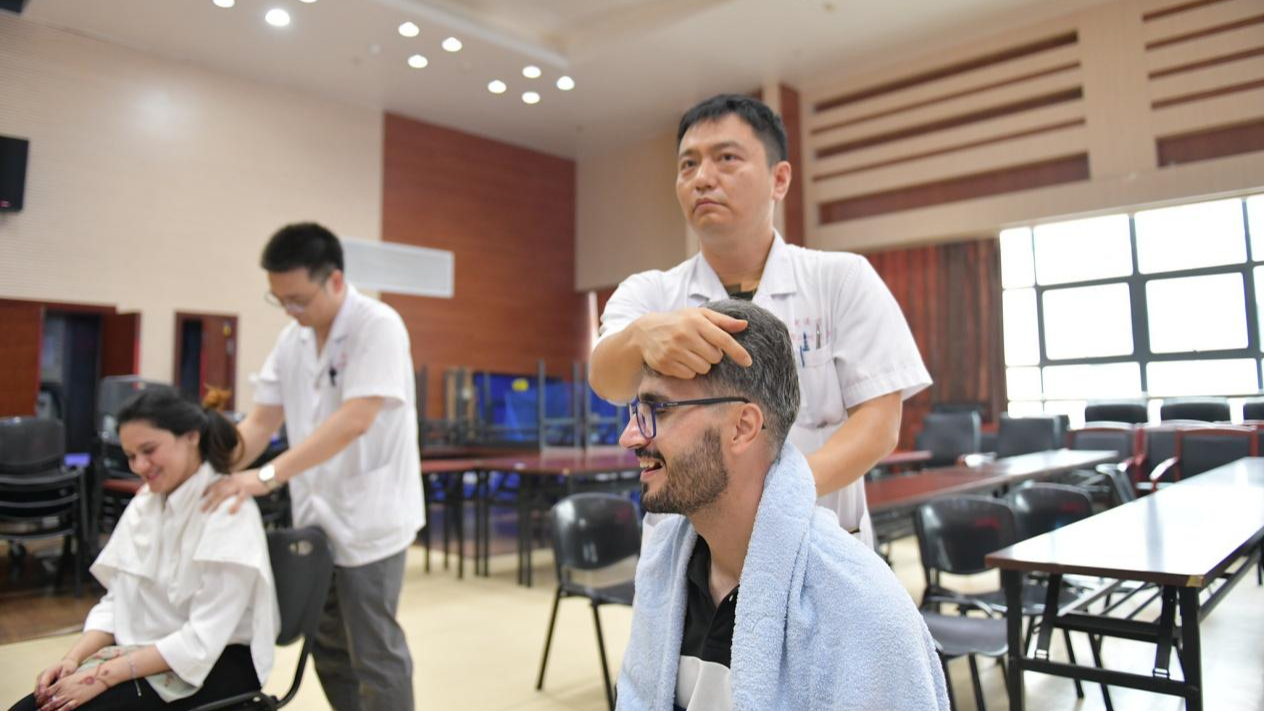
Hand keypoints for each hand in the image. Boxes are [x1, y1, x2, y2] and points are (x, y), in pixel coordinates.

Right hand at [34, 659, 76, 702]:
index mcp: (47, 672)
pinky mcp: (42, 685)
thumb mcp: (68, 668)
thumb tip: (61, 681)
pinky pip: (40, 694)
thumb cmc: (67, 666)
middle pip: (37, 690)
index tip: (48, 698)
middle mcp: (41, 677)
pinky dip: (43, 698)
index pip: (42, 684)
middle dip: (42, 698)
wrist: (66, 664)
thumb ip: (64, 675)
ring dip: (42, 699)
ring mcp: (40, 682)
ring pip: (37, 693)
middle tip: (48, 704)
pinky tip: (49, 703)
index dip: (44, 692)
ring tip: (48, 705)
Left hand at [37, 667, 109, 710]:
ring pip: (55, 705)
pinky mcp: (77, 700)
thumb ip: (63, 684)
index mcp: (61, 682)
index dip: (40, 699)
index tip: (38, 704)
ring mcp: (70, 695)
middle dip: (42, 707)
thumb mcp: (71, 678)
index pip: (46, 692)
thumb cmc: (86, 676)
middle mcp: (63, 689)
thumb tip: (55, 692)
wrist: (99, 675)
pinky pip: (66, 708)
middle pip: (48, 700)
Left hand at [202, 470, 266, 513]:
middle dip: (208, 499)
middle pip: (217, 490)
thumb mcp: (244, 478)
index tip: (201, 497)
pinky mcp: (247, 489)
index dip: (208, 490)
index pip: (217, 483)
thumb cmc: (259, 477)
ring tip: (210, 512)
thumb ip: (237, 482)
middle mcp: (233, 479)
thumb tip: (231, 490)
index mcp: (232, 477)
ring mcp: (239, 484)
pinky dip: (234, 505)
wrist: (269, 474)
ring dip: (215, 503)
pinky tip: (231, 512)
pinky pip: (239, 499)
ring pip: (224, 494)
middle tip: (201, 508)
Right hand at [632, 308, 751, 378]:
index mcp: (696, 321)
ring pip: (703, 368)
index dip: (737, 352)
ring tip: (690, 353)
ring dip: (701, 364)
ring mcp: (674, 351)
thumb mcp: (698, 315)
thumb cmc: (678, 322)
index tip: (748, 361)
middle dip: (712, 355)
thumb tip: (744, 325)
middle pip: (715, 358)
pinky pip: (689, 375)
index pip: (723, 339)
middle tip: (700, 346)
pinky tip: (680, 360)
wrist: (645, 332)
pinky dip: (689, 370)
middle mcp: (685, 335)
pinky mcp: (666, 363)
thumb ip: (722, 321)